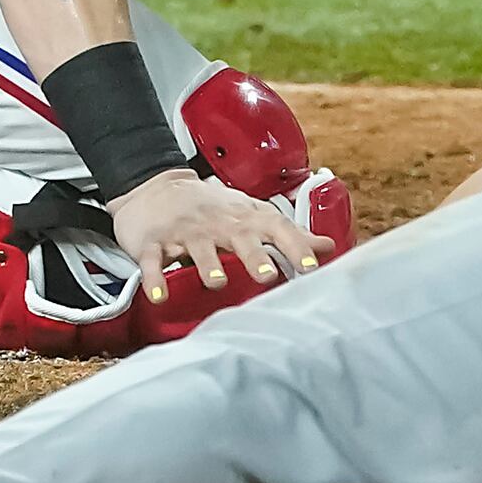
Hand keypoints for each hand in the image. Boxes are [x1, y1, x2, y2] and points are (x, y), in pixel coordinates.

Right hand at [107, 168, 334, 303]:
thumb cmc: (211, 208)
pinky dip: (155, 278)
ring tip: (216, 282)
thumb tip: (327, 246)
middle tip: (267, 275)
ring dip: (208, 264)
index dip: (295, 246)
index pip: (275, 227)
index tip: (312, 267)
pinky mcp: (154, 242)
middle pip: (239, 237)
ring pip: (198, 247)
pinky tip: (159, 295)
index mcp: (244, 218)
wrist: (156, 187)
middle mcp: (218, 223)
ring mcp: (185, 231)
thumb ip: (288, 234)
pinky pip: (154, 260)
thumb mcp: (251, 214)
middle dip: (253, 256)